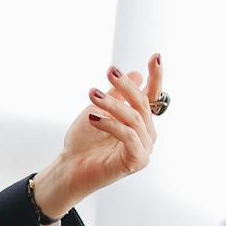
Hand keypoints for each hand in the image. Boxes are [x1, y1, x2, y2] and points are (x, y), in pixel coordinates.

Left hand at [31, 53, 164, 217]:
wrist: (69, 168)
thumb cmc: (83, 142)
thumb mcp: (98, 110)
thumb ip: (116, 95)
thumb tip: (136, 74)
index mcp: (140, 122)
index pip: (152, 96)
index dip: (156, 77)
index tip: (156, 56)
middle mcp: (147, 134)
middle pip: (142, 104)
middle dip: (126, 86)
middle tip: (110, 71)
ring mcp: (144, 149)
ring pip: (133, 118)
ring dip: (112, 104)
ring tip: (92, 94)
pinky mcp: (137, 161)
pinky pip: (128, 136)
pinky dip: (110, 124)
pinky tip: (92, 117)